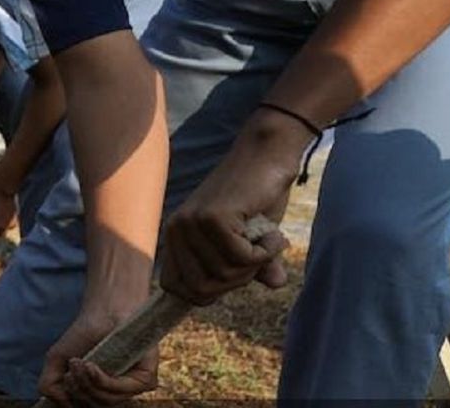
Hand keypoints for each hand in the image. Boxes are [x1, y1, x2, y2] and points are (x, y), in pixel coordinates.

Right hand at [39, 307, 157, 404]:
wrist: (106, 310)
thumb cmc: (83, 333)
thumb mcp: (57, 359)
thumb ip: (49, 385)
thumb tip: (62, 404)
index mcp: (99, 390)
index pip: (85, 405)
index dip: (71, 398)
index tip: (64, 376)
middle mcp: (116, 391)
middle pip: (93, 405)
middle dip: (77, 388)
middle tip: (72, 365)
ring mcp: (131, 387)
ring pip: (106, 400)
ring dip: (86, 383)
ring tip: (78, 363)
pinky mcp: (146, 380)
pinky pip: (121, 390)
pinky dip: (101, 380)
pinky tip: (90, 365)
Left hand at [159, 109, 301, 304]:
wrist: (267, 158)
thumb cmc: (257, 199)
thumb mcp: (252, 241)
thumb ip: (253, 268)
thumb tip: (275, 284)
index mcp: (174, 237)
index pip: (175, 288)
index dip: (207, 292)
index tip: (234, 272)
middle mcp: (176, 229)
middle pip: (202, 289)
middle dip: (236, 281)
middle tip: (256, 254)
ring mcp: (192, 222)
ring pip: (224, 275)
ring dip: (256, 264)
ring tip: (264, 237)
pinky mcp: (213, 217)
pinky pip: (242, 258)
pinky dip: (266, 252)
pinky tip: (272, 232)